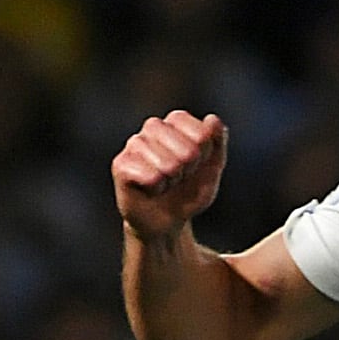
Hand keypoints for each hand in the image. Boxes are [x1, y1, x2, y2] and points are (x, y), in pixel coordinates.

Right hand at [113, 110, 227, 242]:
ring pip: (169, 165)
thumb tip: (213, 119)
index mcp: (175, 123)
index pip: (201, 132)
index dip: (205, 154)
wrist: (167, 219)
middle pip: (188, 150)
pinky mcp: (121, 164)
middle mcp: (152, 128)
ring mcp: (134, 144)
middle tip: (180, 176)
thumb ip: (217, 143)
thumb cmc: (189, 191)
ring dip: (173, 181)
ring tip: (165, 182)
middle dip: (190, 171)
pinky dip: (157, 188)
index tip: (197, 163)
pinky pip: (151, 176)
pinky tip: (151, 188)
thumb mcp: (212, 168)